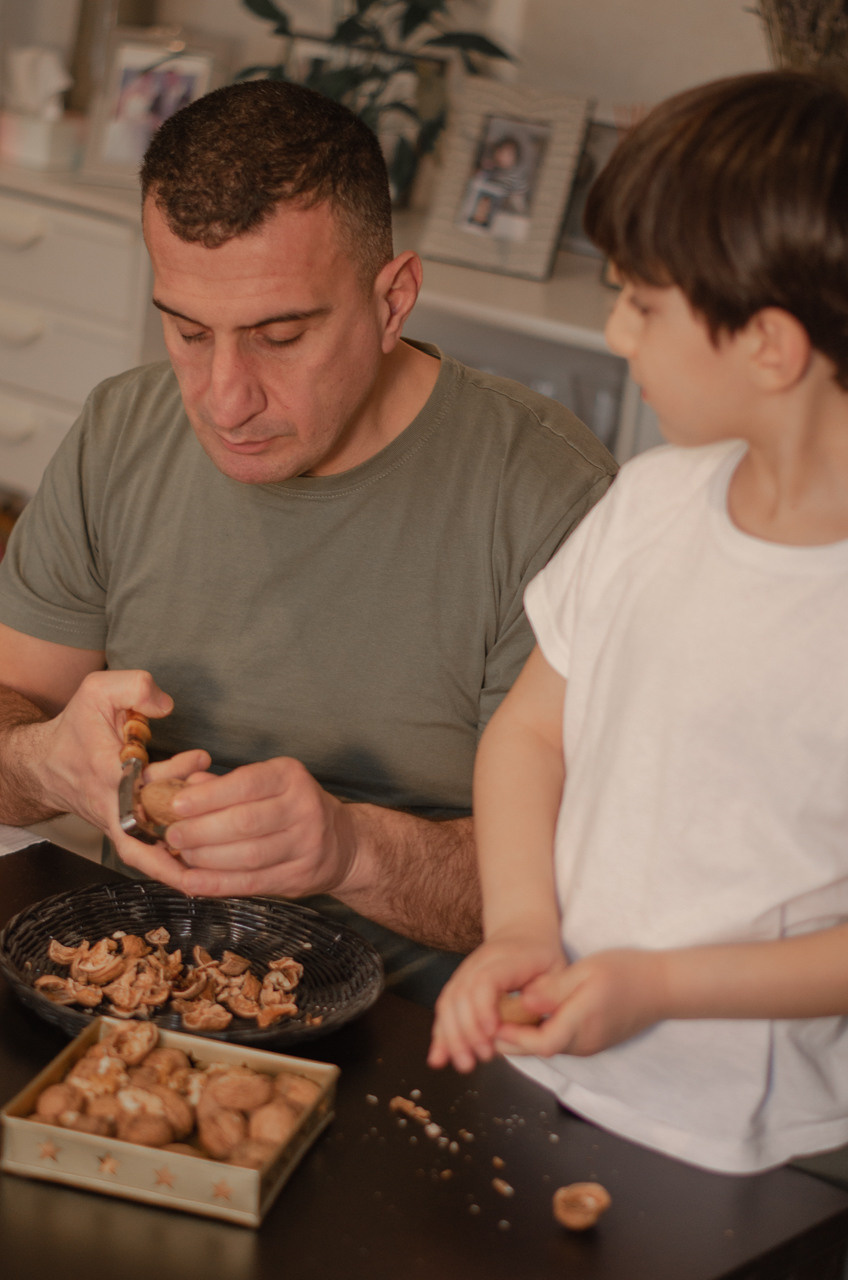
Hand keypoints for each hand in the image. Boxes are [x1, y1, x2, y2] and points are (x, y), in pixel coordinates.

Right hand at [24, 668, 207, 848]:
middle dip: (187, 821)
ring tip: (218, 837)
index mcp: (105, 772)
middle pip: (149, 832)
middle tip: (215, 797)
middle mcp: (111, 806)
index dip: (176, 771)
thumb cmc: (77, 728)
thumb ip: (135, 688)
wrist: (46, 765)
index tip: (201, 757)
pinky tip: (204, 859)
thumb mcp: (99, 692)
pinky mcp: (125, 835)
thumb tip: (166, 705)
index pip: (142, 780)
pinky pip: (149, 858)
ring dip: (182, 855)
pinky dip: (175, 863)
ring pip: (149, 855)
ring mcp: (117, 825)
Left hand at [133, 757, 357, 899]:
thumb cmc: (293, 807)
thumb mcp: (268, 783)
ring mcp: (306, 846)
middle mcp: (304, 808)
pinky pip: (251, 883)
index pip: (245, 784)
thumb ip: (227, 785)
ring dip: (206, 858)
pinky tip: (194, 881)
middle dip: (201, 830)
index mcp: (291, 777)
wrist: (342, 842)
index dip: (208, 796)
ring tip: (183, 855)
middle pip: (244, 822)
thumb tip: (186, 787)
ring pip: (247, 856)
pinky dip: (218, 884)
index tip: (177, 805)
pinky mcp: (300, 877)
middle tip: (173, 834)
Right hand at [428, 928, 566, 1073]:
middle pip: (461, 994)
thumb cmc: (543, 957)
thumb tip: (531, 1008)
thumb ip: (549, 991)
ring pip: (448, 1002)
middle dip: (466, 1031)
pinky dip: (441, 1034)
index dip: (484, 1007)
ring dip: (451, 1036)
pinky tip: (439, 1057)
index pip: (485, 980)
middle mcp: (479, 963)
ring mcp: (465, 972)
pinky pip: (445, 1008)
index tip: (492, 1032)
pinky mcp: (459, 984)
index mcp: (507, 958)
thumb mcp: (558, 970)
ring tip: (464, 1064)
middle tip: (480, 1058)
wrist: (524, 933)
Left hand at [493, 947, 668, 1057]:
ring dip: (522, 1038)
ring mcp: (589, 1044)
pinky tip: (525, 1018)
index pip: (541, 1043)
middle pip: (539, 1049)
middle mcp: (584, 1042)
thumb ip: (555, 988)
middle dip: (510, 1041)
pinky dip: (538, 1034)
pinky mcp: (592, 1041)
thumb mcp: (587, 971)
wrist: (663, 987)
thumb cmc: (626, 972)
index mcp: (582, 1023)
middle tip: (484, 1024)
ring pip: (548, 1047)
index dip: (514, 1037)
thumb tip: (524, 1002)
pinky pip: (559, 1042)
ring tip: (497, 1018)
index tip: (492, 1023)